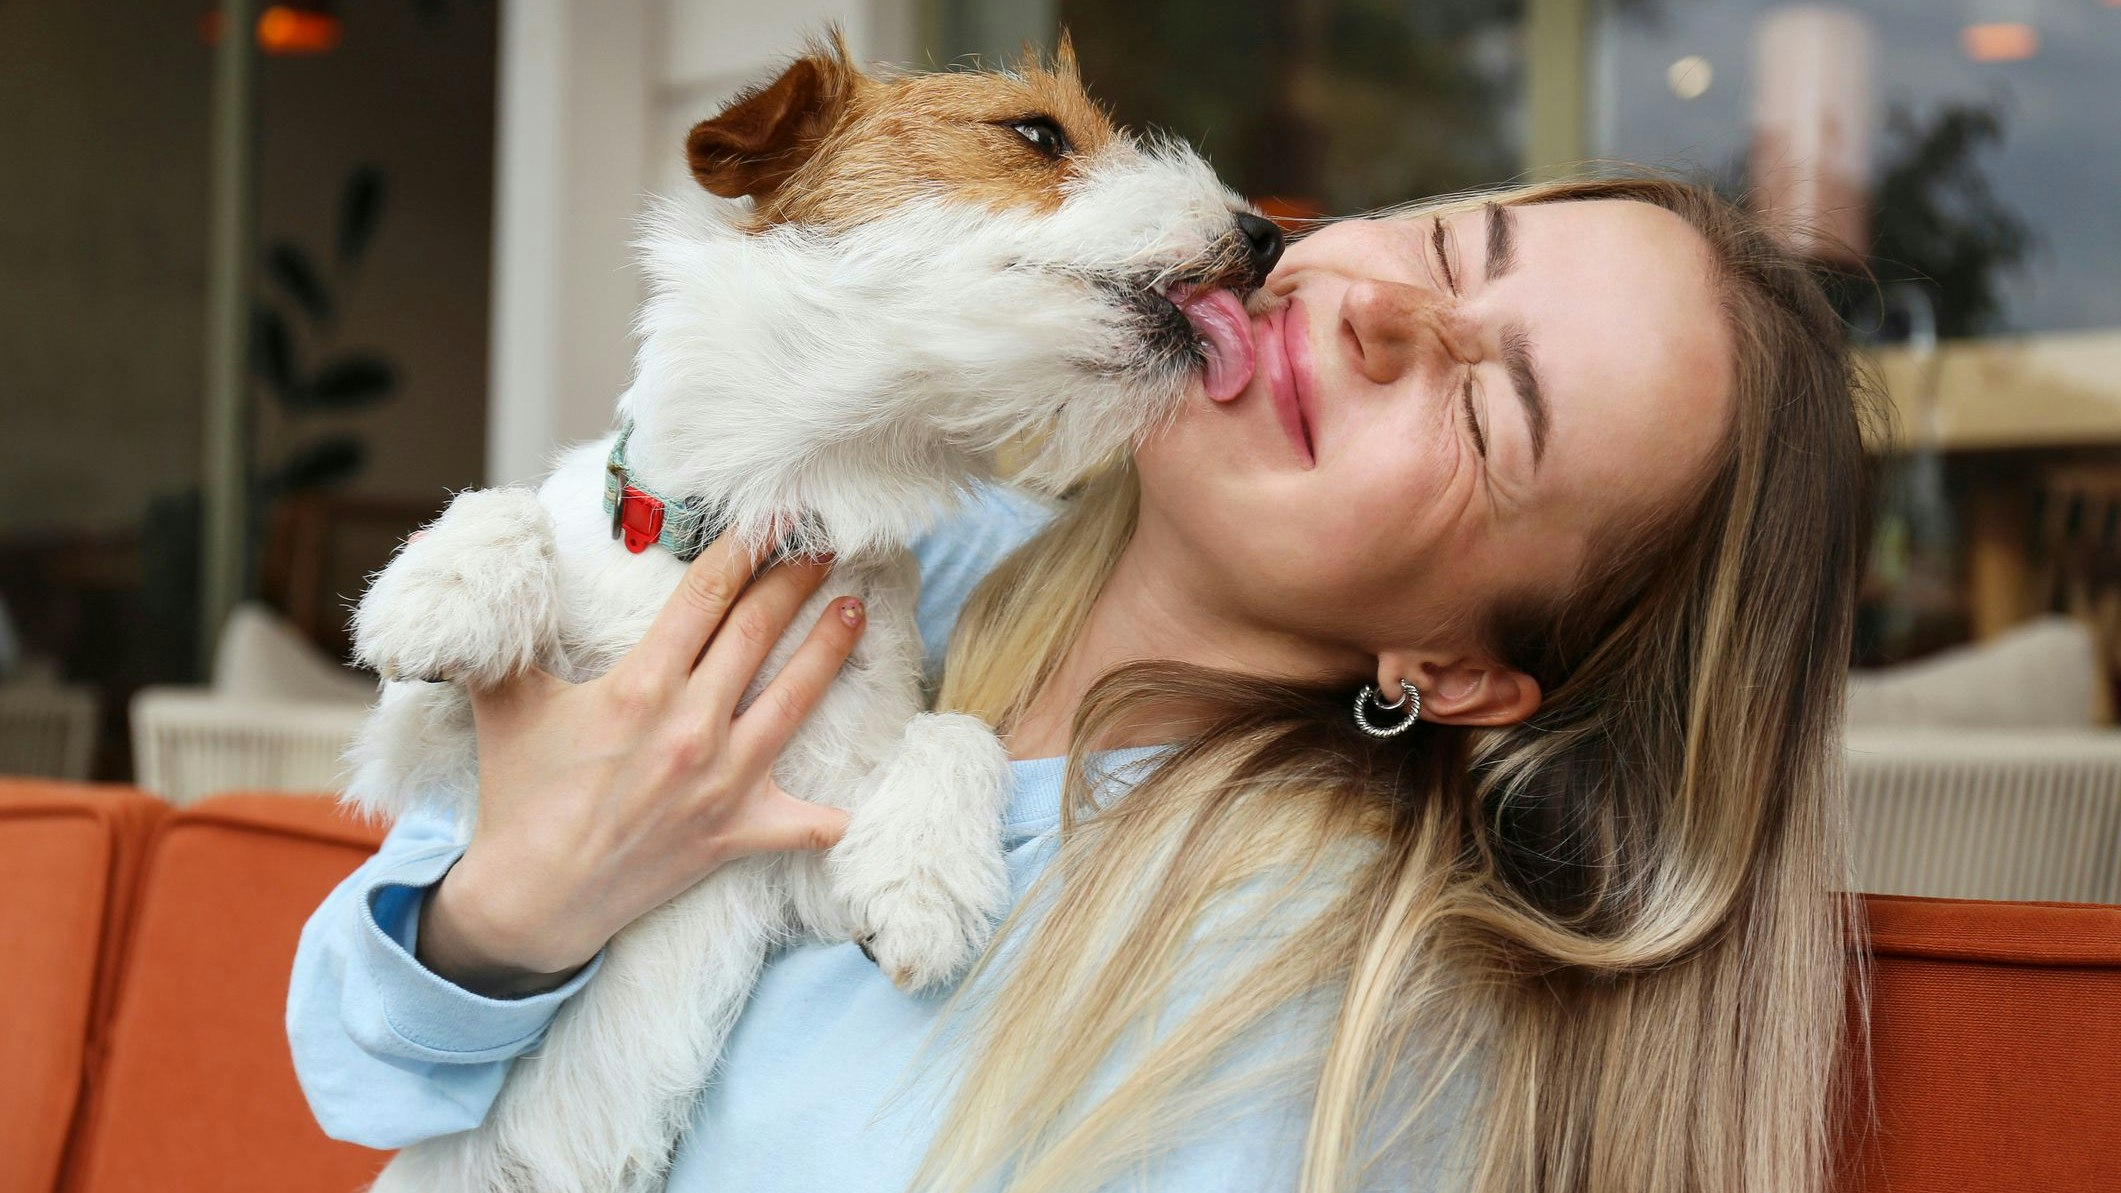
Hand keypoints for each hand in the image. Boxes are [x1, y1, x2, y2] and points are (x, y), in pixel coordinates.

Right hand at [415, 535, 863, 997]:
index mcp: (639, 687)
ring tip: (856, 610)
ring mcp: (720, 783)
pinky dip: (828, 814)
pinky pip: (801, 824)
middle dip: (796, 581)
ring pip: (795, 702)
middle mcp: (689, 728)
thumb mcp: (504, 703)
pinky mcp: (735, 834)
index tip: (771, 520)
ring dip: (830, 650)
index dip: (742, 551)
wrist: (531, 899)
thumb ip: (499, 633)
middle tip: (829, 545)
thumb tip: (451, 554)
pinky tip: (854, 798)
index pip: (704, 598)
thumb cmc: (519, 793)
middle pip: (758, 634)